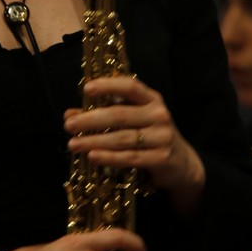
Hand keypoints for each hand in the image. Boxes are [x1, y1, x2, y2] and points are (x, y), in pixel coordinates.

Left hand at [63, 74, 205, 207]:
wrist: (182, 164)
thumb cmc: (151, 137)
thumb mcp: (133, 121)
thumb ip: (104, 115)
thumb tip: (69, 114)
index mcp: (152, 99)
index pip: (130, 86)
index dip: (108, 86)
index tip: (86, 88)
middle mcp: (159, 115)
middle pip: (120, 115)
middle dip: (91, 120)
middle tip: (69, 125)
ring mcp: (162, 137)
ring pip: (122, 138)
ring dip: (94, 141)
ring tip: (73, 144)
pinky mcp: (161, 158)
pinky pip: (130, 157)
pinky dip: (109, 157)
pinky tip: (92, 157)